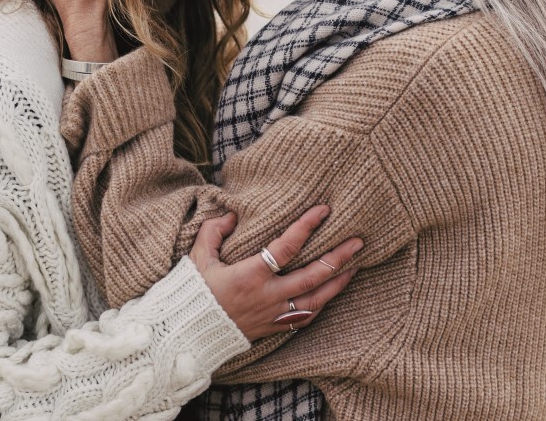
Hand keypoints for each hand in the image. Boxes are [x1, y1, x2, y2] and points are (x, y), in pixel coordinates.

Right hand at [189, 206, 362, 341]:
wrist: (187, 334)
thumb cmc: (194, 291)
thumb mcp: (198, 256)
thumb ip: (215, 230)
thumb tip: (234, 214)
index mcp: (250, 274)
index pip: (286, 246)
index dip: (307, 226)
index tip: (324, 210)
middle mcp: (268, 296)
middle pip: (312, 275)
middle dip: (337, 257)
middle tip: (358, 242)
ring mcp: (273, 314)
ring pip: (315, 300)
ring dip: (337, 283)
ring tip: (354, 267)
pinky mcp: (273, 328)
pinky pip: (304, 317)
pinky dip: (321, 304)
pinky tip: (330, 293)